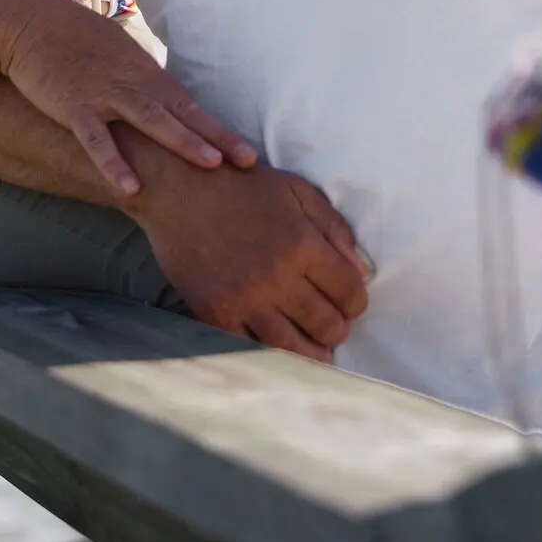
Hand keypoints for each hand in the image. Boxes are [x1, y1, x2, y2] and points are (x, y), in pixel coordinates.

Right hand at [0, 0, 257, 194]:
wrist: (26, 22)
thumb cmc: (69, 37)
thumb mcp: (113, 53)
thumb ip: (137, 78)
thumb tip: (157, 99)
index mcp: (143, 72)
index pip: (189, 105)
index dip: (219, 129)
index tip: (247, 153)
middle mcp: (132, 82)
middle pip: (181, 112)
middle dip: (216, 137)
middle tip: (249, 160)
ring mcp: (104, 94)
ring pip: (150, 120)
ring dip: (181, 141)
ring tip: (210, 164)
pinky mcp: (74, 106)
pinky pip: (97, 140)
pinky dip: (114, 163)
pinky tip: (130, 188)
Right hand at [133, 154, 371, 361]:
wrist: (178, 189)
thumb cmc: (240, 185)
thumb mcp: (294, 190)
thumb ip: (334, 227)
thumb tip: (363, 269)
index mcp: (302, 243)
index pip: (350, 293)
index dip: (357, 303)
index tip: (351, 304)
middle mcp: (277, 276)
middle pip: (327, 325)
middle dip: (338, 329)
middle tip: (333, 327)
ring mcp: (245, 299)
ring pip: (295, 348)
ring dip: (313, 353)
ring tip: (316, 349)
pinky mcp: (217, 314)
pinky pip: (254, 349)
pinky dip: (272, 356)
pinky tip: (280, 350)